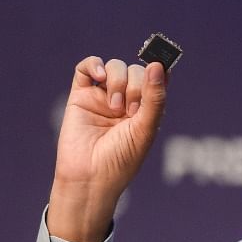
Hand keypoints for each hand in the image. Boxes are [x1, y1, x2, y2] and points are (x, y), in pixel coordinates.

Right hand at [47, 56, 167, 241]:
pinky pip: (85, 68)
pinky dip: (94, 64)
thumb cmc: (121, 160)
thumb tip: (158, 65)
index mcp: (146, 109)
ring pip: (114, 67)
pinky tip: (99, 75)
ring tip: (116, 108)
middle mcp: (125, 101)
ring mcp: (102, 97)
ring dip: (118, 81)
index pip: (156, 79)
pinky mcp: (80, 96)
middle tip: (132, 110)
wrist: (89, 178)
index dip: (159, 70)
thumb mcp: (145, 129)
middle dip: (136, 86)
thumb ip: (154, 98)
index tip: (160, 65)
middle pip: (135, 71)